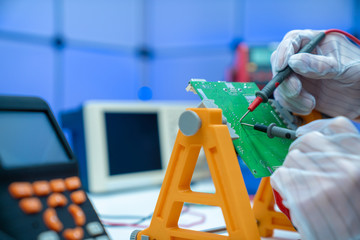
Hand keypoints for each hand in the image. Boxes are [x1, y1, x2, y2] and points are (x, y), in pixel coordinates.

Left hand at [270, 116, 359, 239]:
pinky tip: (292, 194)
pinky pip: (280, 175)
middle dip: (300, 152)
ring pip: (291, 159)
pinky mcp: (303, 198)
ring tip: (303, 187)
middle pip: (307, 140)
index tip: (305, 133)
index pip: (338, 126)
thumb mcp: (358, 179)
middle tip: (303, 169)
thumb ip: (346, 156)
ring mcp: (324, 184)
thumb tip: (310, 133)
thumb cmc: (352, 214)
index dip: (317, 128)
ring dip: (292, 170)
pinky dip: (281, 183)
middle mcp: (347, 169)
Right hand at [271, 29, 359, 118]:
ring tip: (310, 103)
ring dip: (291, 96)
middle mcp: (302, 58)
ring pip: (281, 84)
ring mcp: (298, 76)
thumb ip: (320, 65)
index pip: (292, 40)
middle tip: (296, 89)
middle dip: (285, 80)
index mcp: (314, 42)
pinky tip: (309, 106)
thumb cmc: (359, 72)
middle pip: (280, 64)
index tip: (282, 66)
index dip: (284, 52)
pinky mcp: (298, 93)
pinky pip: (286, 99)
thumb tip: (293, 61)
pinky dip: (294, 105)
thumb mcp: (343, 66)